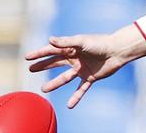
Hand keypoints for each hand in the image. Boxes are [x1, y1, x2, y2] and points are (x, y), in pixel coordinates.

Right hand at [25, 25, 145, 107]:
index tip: (27, 57)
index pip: (52, 51)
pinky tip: (69, 105)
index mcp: (72, 48)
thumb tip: (50, 40)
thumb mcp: (82, 41)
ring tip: (44, 89)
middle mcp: (76, 58)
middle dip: (44, 66)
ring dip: (55, 83)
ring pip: (65, 78)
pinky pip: (81, 89)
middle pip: (56, 63)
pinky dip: (76, 97)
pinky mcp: (90, 77)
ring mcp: (82, 68)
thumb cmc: (100, 43)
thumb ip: (66, 42)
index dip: (40, 54)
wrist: (118, 51)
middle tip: (31, 69)